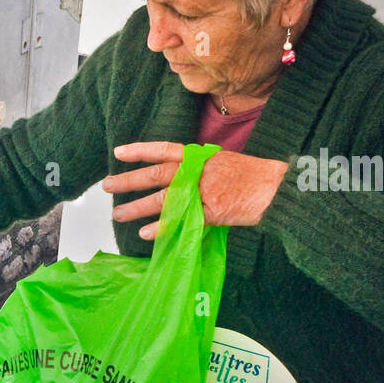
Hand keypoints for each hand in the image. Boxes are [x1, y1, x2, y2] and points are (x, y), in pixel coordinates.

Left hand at [102, 142, 287, 239]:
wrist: (277, 189)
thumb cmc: (251, 177)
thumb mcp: (221, 164)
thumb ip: (195, 172)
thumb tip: (173, 184)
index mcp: (199, 156)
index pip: (164, 149)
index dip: (140, 150)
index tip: (118, 153)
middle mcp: (197, 171)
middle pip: (155, 174)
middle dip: (128, 181)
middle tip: (106, 186)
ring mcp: (203, 191)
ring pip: (162, 198)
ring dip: (137, 207)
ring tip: (118, 214)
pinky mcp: (211, 212)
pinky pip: (180, 220)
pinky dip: (162, 227)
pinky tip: (146, 233)